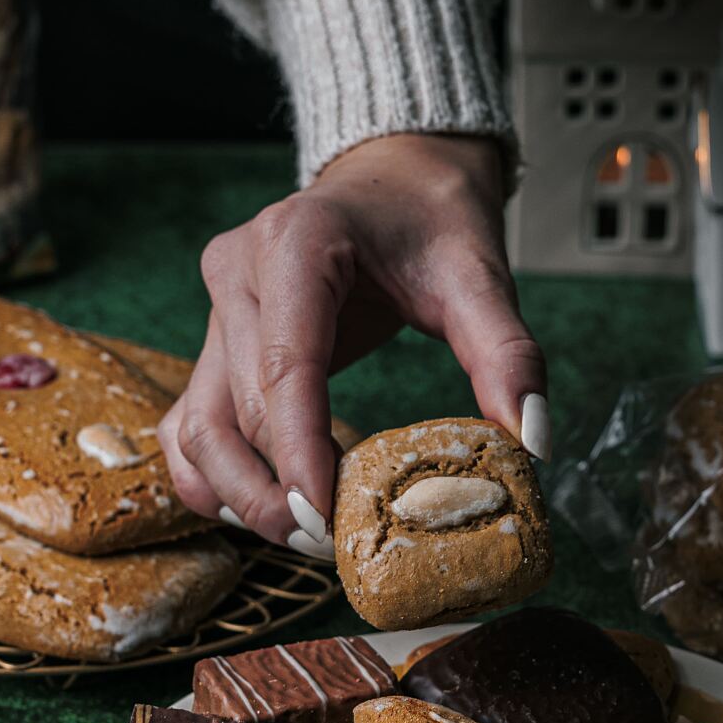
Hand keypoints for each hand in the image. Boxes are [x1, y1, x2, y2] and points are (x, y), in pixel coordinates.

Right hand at [157, 133, 549, 554]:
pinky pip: (190, 422)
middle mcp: (238, 271)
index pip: (286, 367)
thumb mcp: (479, 277)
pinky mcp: (213, 338)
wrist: (395, 175)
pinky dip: (215, 476)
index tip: (325, 520)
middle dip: (280, 489)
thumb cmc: (432, 219)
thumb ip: (507, 355)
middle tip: (333, 546)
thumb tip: (532, 439)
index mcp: (297, 243)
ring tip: (302, 538)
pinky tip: (263, 510)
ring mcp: (215, 307)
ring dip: (240, 494)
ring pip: (197, 425)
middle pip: (239, 408)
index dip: (300, 452)